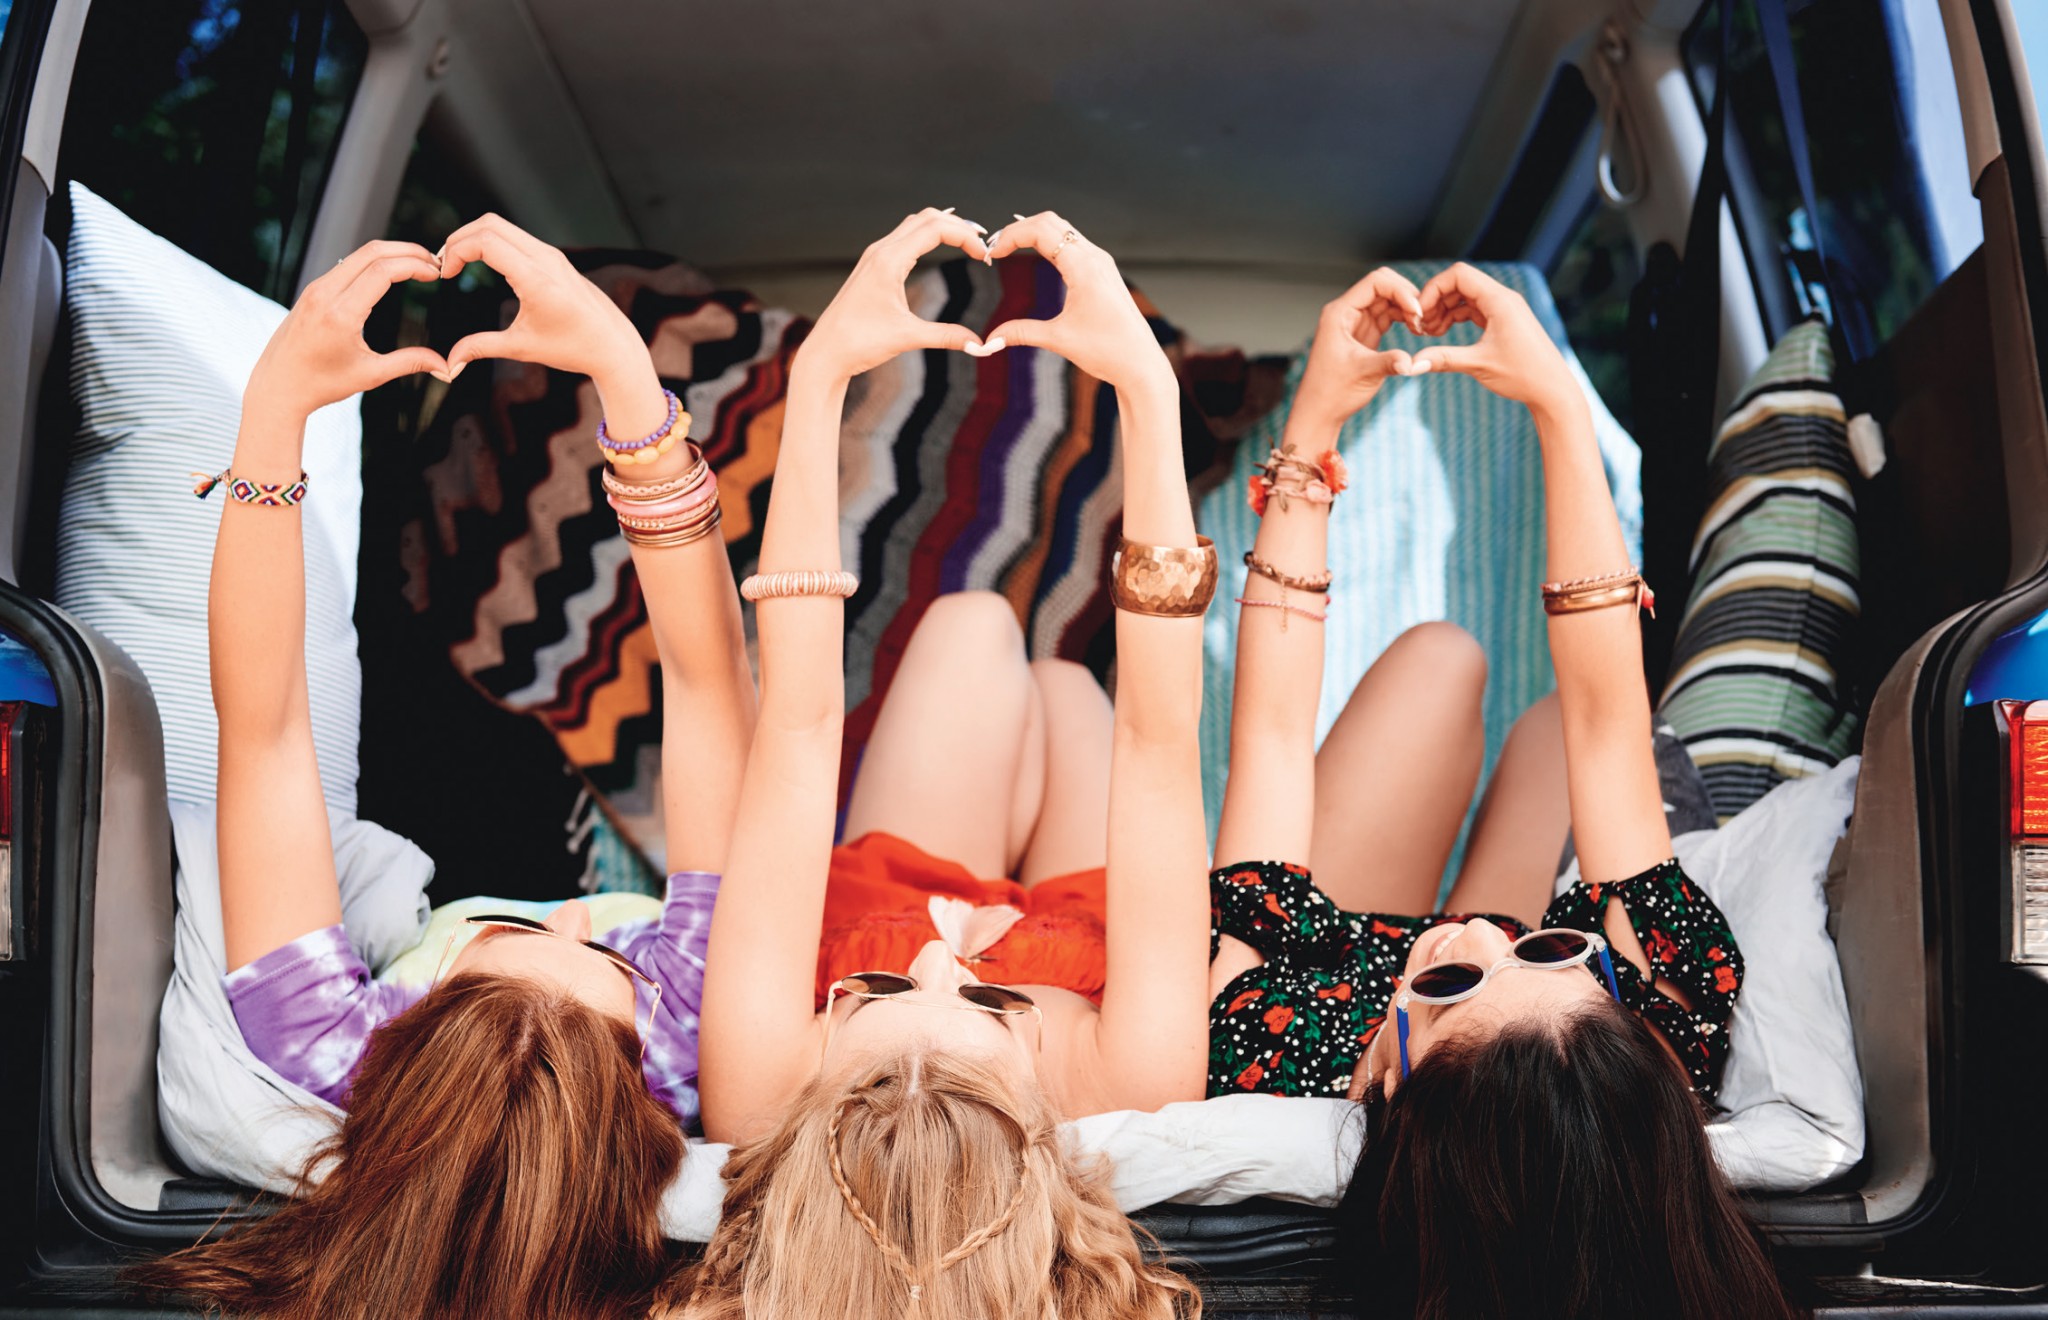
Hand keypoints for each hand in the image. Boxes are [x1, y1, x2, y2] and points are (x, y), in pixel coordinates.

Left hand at [244, 241, 445, 420]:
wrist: (277, 386)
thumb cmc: (321, 384)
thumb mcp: (370, 375)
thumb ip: (409, 363)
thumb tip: (444, 366)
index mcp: (340, 314)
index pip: (383, 271)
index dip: (414, 265)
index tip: (435, 274)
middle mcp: (325, 294)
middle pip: (372, 252)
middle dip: (408, 251)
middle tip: (433, 262)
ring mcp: (316, 289)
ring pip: (359, 255)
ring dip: (391, 253)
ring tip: (417, 265)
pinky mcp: (312, 291)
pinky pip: (347, 265)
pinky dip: (373, 262)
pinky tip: (391, 273)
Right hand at [439, 213, 652, 399]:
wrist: (613, 345)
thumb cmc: (573, 348)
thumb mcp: (522, 348)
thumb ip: (481, 348)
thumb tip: (449, 365)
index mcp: (537, 279)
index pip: (486, 242)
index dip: (456, 251)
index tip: (444, 274)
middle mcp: (545, 259)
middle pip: (490, 224)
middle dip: (459, 238)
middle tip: (443, 263)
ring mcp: (552, 255)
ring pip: (503, 226)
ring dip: (475, 238)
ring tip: (457, 263)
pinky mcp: (555, 258)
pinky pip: (517, 237)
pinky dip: (493, 242)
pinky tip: (482, 263)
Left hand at [797, 208, 991, 382]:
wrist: (825, 352)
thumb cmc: (858, 343)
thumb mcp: (908, 337)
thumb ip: (947, 336)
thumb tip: (981, 346)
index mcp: (889, 261)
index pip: (936, 228)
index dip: (966, 237)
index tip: (983, 257)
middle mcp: (880, 251)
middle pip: (927, 217)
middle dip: (958, 226)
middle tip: (981, 245)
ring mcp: (874, 256)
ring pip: (914, 224)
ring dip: (942, 228)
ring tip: (967, 243)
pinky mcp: (872, 266)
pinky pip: (903, 237)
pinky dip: (927, 236)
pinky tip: (939, 248)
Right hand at [984, 212, 1173, 397]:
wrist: (1141, 364)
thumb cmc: (1109, 351)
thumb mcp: (1059, 339)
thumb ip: (1021, 333)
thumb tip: (989, 340)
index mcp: (1084, 267)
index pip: (1041, 231)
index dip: (1011, 236)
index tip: (992, 254)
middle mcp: (1095, 258)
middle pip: (1050, 222)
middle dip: (1019, 229)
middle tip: (997, 249)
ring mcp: (1101, 263)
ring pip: (1062, 230)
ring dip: (1034, 234)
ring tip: (1010, 249)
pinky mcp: (1103, 272)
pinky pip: (1072, 244)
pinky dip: (1049, 243)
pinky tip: (1035, 256)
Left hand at [1291, 267, 1422, 428]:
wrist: (1321, 411)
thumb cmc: (1332, 392)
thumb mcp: (1363, 373)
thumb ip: (1388, 362)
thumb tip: (1413, 363)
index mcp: (1340, 313)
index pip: (1375, 283)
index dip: (1400, 290)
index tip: (1416, 311)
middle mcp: (1347, 312)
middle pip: (1384, 286)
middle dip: (1407, 296)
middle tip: (1423, 318)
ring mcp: (1357, 322)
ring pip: (1389, 300)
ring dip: (1408, 308)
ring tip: (1422, 328)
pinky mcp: (1366, 334)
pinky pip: (1390, 315)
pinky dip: (1405, 319)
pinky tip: (1417, 331)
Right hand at [1412, 263, 1579, 419]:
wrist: (1553, 389)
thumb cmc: (1523, 375)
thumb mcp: (1478, 365)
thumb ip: (1443, 359)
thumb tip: (1410, 365)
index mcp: (1499, 300)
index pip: (1459, 275)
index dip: (1434, 289)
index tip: (1420, 313)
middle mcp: (1503, 298)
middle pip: (1460, 283)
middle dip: (1436, 300)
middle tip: (1421, 326)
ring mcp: (1505, 308)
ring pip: (1466, 297)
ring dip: (1445, 310)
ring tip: (1429, 334)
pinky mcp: (1505, 320)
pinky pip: (1475, 309)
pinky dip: (1457, 317)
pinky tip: (1444, 335)